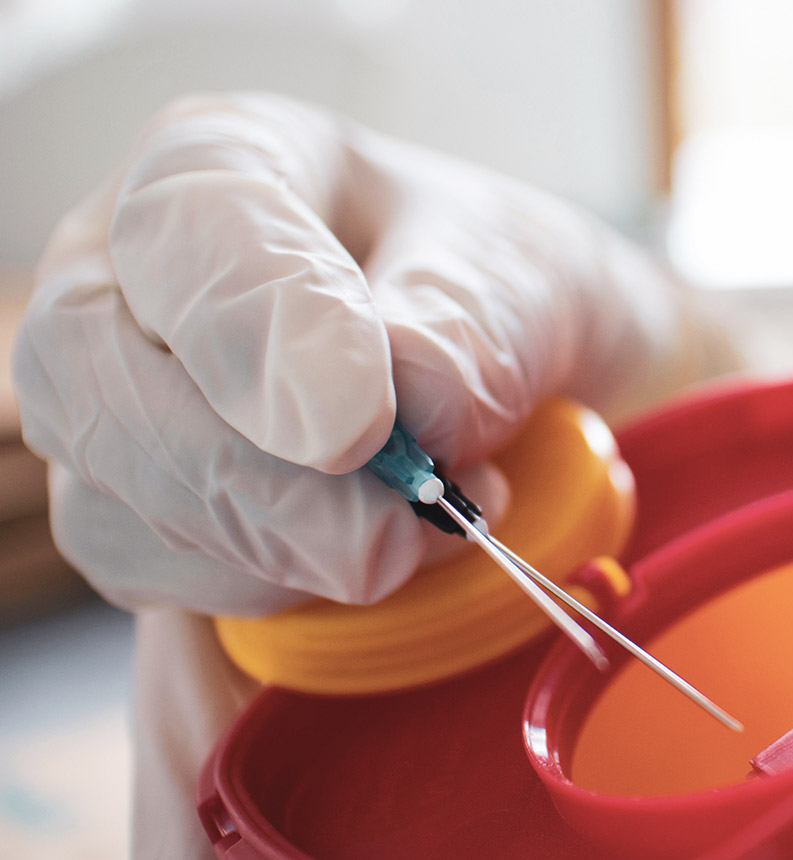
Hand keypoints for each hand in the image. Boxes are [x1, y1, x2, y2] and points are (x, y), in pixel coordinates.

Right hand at [12, 92, 735, 616]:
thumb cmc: (496, 290)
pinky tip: (370, 554)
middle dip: (248, 481)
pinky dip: (265, 589)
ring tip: (424, 525)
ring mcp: (107, 391)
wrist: (510, 367)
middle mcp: (126, 268)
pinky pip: (150, 572)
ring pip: (112, 499)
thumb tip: (409, 403)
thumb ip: (469, 326)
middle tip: (391, 534)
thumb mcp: (524, 277)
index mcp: (227, 160)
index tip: (356, 429)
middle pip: (90, 371)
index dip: (263, 328)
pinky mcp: (127, 504)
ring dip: (274, 551)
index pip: (193, 222)